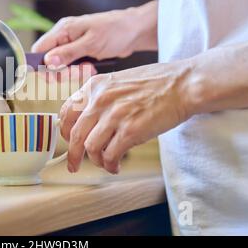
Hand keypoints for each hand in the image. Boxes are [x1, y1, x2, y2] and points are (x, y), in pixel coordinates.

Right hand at [31, 1, 157, 66]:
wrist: (135, 31)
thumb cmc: (115, 30)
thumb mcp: (91, 43)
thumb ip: (68, 53)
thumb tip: (47, 61)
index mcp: (63, 30)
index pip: (40, 48)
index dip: (41, 64)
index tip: (51, 75)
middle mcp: (64, 38)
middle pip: (49, 61)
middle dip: (62, 72)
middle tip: (79, 71)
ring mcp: (72, 46)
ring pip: (61, 67)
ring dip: (74, 73)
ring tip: (90, 68)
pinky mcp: (80, 54)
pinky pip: (73, 68)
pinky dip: (82, 72)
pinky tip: (93, 67)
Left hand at [59, 61, 191, 173]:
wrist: (183, 84)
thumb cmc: (156, 83)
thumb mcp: (119, 81)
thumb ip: (101, 97)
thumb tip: (88, 120)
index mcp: (95, 86)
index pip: (66, 112)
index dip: (64, 131)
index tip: (67, 140)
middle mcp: (100, 100)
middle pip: (74, 134)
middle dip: (72, 155)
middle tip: (74, 165)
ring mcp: (115, 115)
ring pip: (90, 147)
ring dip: (95, 161)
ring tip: (105, 163)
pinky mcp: (131, 131)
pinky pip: (110, 155)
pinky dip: (110, 164)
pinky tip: (116, 165)